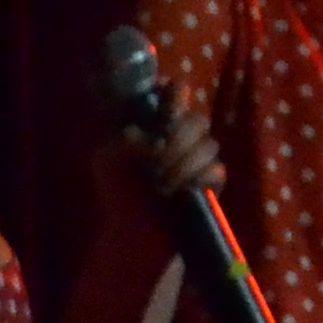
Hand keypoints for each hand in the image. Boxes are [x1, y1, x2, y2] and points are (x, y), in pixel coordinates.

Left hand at [93, 108, 224, 227]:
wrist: (132, 231)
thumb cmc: (118, 192)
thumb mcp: (105, 163)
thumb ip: (120, 143)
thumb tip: (142, 135)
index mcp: (157, 122)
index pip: (176, 92)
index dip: (176, 95)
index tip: (165, 115)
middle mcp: (181, 135)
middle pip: (197, 120)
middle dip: (178, 141)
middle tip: (156, 164)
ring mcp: (199, 158)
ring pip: (208, 146)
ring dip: (184, 165)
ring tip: (162, 186)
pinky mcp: (211, 182)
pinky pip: (216, 170)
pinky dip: (198, 180)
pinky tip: (181, 192)